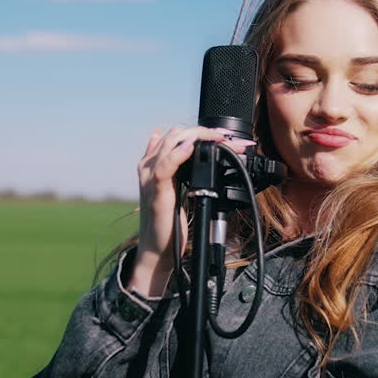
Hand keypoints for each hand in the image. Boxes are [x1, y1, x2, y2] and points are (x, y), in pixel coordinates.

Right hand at [130, 126, 254, 297]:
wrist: (159, 248)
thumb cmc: (168, 220)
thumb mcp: (174, 189)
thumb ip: (177, 169)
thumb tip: (186, 149)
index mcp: (153, 163)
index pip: (176, 134)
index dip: (199, 129)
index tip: (223, 134)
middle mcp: (149, 165)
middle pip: (175, 134)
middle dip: (204, 132)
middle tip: (228, 137)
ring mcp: (150, 176)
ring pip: (171, 144)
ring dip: (199, 137)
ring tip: (219, 139)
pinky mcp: (156, 191)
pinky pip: (165, 166)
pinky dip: (179, 154)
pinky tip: (192, 147)